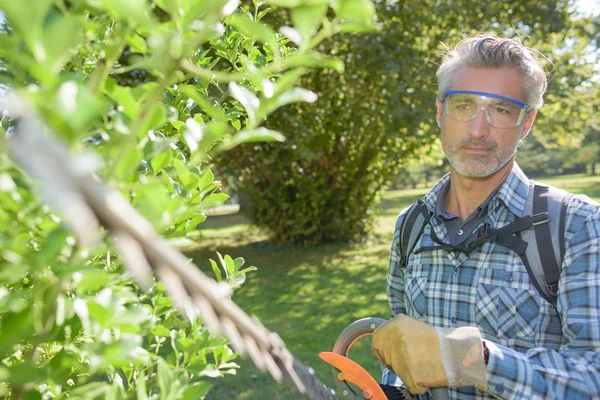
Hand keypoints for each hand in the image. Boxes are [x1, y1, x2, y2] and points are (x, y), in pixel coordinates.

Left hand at [372, 314, 486, 393]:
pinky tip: (428, 373)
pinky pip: (409, 383)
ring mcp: (400, 358)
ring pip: (397, 370)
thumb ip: (396, 332)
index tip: (390, 352)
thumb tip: (384, 341)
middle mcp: (395, 339)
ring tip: (424, 364)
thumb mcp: (414, 327)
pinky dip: (418, 382)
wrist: (458, 353)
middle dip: (395, 360)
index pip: (376, 341)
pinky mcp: (408, 376)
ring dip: (408, 370)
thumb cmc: (439, 342)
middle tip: (412, 359)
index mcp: (396, 325)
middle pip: (385, 357)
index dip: (383, 348)